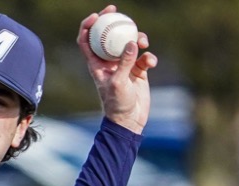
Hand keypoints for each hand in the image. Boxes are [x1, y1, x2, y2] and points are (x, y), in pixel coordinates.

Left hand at [78, 6, 156, 134]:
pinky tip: (151, 63)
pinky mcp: (138, 71)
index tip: (97, 15)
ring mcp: (124, 65)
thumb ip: (125, 62)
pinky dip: (148, 58)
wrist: (129, 120)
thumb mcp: (118, 83)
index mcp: (97, 64)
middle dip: (112, 22)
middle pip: (108, 36)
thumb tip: (133, 42)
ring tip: (144, 41)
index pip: (87, 40)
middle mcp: (109, 62)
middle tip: (118, 11)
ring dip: (137, 39)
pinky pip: (144, 57)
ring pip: (129, 44)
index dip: (88, 25)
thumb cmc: (117, 104)